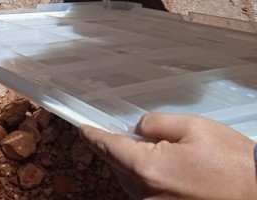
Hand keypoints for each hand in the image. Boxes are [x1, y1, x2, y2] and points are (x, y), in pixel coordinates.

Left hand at [80, 113, 256, 199]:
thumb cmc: (232, 162)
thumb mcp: (193, 127)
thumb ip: (156, 124)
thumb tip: (138, 129)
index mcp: (148, 169)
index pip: (108, 148)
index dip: (93, 136)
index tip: (82, 128)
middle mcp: (147, 194)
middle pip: (116, 166)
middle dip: (114, 149)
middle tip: (118, 132)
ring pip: (130, 183)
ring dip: (130, 166)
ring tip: (144, 149)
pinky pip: (146, 194)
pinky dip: (145, 180)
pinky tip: (158, 168)